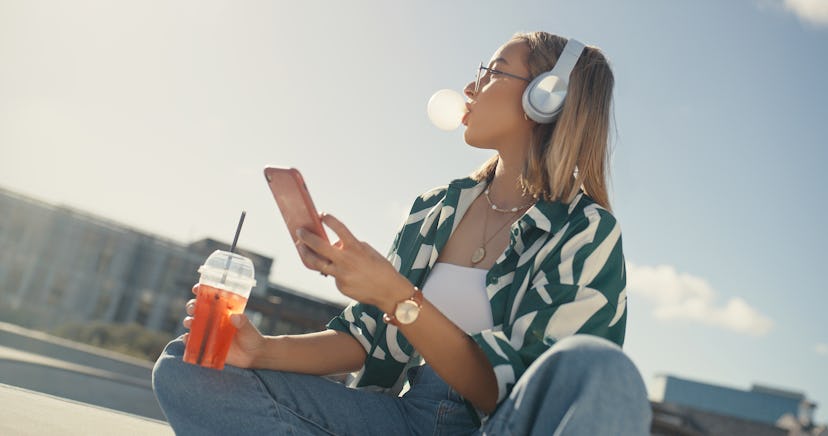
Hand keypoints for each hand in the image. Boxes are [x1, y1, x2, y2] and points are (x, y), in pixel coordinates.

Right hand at [182, 284, 266, 367]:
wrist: (252, 356)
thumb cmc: (251, 337)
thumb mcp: (249, 328)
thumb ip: (243, 322)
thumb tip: (234, 316)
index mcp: (223, 310)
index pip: (210, 297)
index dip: (201, 291)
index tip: (196, 289)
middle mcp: (213, 319)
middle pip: (197, 308)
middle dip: (192, 306)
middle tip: (193, 308)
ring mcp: (208, 331)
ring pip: (193, 323)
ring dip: (188, 321)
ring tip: (190, 323)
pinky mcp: (206, 345)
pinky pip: (193, 341)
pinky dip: (187, 339)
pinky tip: (186, 338)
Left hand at [295, 214, 411, 311]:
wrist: (389, 291)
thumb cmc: (379, 267)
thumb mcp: (367, 251)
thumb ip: (349, 246)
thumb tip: (333, 244)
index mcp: (356, 248)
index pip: (340, 229)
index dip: (329, 220)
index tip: (322, 214)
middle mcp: (346, 261)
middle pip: (319, 247)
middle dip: (307, 237)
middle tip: (300, 231)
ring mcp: (342, 275)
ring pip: (317, 264)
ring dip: (306, 254)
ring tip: (301, 248)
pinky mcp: (341, 286)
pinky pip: (332, 275)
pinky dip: (333, 271)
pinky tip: (343, 272)